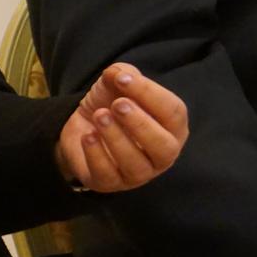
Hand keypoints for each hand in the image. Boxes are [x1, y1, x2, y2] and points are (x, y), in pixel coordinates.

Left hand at [54, 63, 188, 192]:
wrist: (82, 125)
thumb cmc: (111, 105)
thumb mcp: (116, 84)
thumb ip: (122, 74)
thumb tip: (118, 74)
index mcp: (172, 127)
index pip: (174, 113)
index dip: (150, 94)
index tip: (122, 78)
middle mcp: (161, 154)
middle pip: (164, 147)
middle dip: (141, 124)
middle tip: (118, 104)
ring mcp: (138, 173)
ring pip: (136, 165)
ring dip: (116, 138)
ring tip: (99, 116)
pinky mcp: (110, 183)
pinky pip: (108, 175)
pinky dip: (96, 154)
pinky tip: (87, 135)